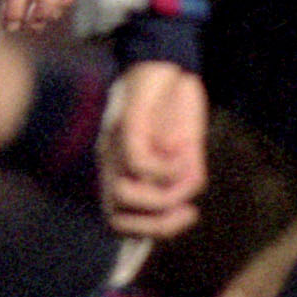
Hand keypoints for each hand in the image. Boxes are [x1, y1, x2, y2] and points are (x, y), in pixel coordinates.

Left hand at [99, 58, 208, 240]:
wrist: (169, 65)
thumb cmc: (175, 111)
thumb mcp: (184, 153)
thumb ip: (181, 180)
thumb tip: (181, 201)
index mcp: (118, 173)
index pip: (117, 221)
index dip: (149, 232)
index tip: (184, 216)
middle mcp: (109, 163)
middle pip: (114, 218)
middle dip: (155, 226)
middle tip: (186, 212)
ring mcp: (115, 145)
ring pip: (123, 194)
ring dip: (161, 197)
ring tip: (185, 180)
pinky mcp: (128, 124)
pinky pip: (139, 162)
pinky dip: (166, 167)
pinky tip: (184, 153)